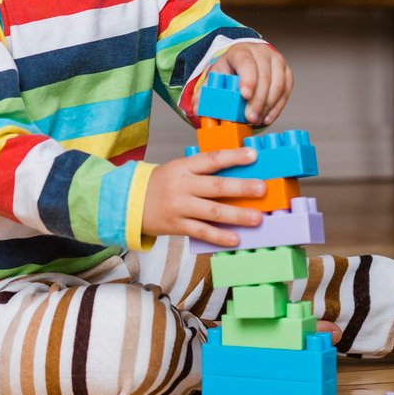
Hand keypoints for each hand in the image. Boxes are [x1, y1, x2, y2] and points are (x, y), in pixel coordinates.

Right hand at [141, 147, 266, 246]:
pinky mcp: (178, 226)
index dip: (233, 156)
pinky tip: (235, 239)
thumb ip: (203, 169)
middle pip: (216, 187)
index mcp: (185, 167)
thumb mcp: (179, 168)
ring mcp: (180, 207)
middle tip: (262, 188)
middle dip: (241, 188)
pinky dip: (219, 236)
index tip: (253, 155)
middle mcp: (183, 186)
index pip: (212, 159)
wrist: (131, 202)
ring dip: (236, 216)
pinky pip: (201, 232)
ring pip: (212, 212)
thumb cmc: (162, 183)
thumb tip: (237, 170)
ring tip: (256, 218)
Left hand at [208, 43, 292, 126]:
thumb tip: (198, 109)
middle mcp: (262, 53)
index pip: (246, 63)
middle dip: (258, 100)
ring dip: (268, 105)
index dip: (248, 79)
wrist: (245, 60)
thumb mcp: (215, 77)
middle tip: (250, 118)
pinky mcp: (286, 72)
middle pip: (264, 76)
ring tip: (257, 120)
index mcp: (241, 51)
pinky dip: (278, 106)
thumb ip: (205, 93)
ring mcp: (277, 61)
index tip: (245, 95)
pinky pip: (286, 90)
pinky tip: (267, 118)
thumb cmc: (229, 71)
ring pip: (278, 84)